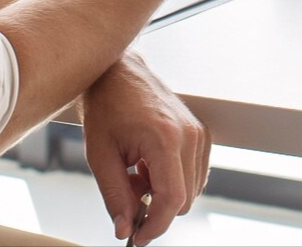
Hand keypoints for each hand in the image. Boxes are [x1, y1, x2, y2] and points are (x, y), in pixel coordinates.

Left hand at [81, 52, 209, 243]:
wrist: (120, 72)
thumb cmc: (107, 106)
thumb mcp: (100, 156)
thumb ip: (115, 197)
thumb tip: (126, 230)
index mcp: (165, 138)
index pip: (172, 200)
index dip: (155, 225)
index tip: (137, 237)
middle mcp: (189, 135)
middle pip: (183, 200)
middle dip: (154, 208)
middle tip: (127, 192)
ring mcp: (199, 133)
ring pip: (190, 191)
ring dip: (162, 193)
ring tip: (136, 171)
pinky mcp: (201, 134)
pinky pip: (194, 176)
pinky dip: (171, 180)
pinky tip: (149, 164)